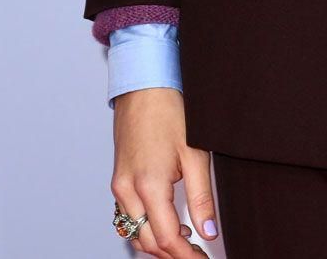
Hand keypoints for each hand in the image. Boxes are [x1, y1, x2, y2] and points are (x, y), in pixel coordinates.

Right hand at [111, 87, 218, 257]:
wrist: (144, 84)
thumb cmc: (170, 110)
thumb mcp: (195, 153)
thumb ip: (201, 196)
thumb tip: (209, 230)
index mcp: (148, 185)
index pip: (166, 239)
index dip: (186, 256)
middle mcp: (128, 190)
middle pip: (147, 242)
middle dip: (172, 254)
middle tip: (198, 254)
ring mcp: (119, 185)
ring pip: (135, 232)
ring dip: (157, 243)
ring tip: (186, 241)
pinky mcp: (118, 179)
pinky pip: (128, 216)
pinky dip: (145, 228)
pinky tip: (166, 223)